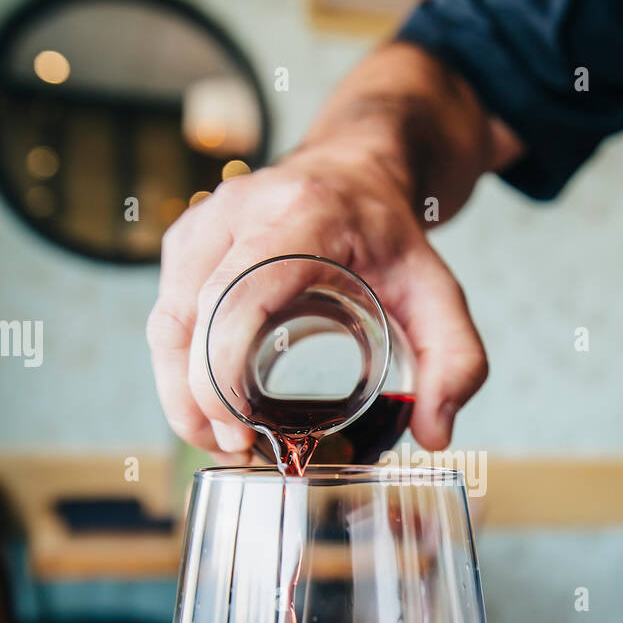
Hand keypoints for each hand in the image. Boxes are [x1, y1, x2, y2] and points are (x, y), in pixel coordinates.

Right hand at [146, 148, 487, 456]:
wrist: (357, 170)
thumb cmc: (390, 233)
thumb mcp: (440, 292)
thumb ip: (456, 361)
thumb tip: (435, 433)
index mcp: (301, 217)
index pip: (238, 295)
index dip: (222, 371)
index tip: (239, 430)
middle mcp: (238, 212)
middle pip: (188, 318)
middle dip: (198, 400)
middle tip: (235, 451)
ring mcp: (203, 223)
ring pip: (166, 324)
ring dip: (180, 393)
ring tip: (221, 442)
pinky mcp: (186, 242)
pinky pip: (167, 317)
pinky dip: (180, 370)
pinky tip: (213, 408)